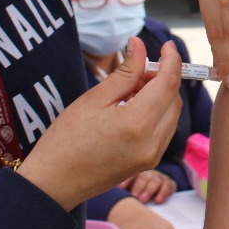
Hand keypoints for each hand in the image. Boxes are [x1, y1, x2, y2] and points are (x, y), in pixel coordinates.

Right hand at [16, 37, 181, 210]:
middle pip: (174, 99)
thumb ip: (125, 72)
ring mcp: (153, 156)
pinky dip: (157, 113)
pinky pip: (164, 130)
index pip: (168, 83)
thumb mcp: (94, 99)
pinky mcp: (149, 162)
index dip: (172, 60)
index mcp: (138, 123)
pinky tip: (133, 108)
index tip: (168, 45)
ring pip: (171, 115)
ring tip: (131, 90)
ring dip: (161, 96)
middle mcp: (152, 142)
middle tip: (138, 69)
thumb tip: (140, 45)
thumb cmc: (66, 139)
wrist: (54, 182)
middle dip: (164, 79)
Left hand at [121, 169, 177, 202]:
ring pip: (155, 180)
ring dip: (149, 190)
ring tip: (143, 199)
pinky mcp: (170, 183)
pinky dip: (163, 193)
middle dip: (139, 186)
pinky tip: (158, 200)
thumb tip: (113, 195)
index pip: (132, 173)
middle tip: (134, 196)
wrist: (158, 191)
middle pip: (144, 176)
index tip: (120, 188)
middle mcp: (149, 173)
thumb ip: (124, 191)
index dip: (127, 180)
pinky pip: (168, 185)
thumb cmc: (139, 192)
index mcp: (138, 172)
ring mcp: (160, 177)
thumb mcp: (131, 190)